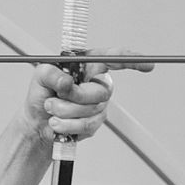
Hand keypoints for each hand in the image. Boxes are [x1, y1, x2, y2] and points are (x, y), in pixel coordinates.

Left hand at [21, 48, 151, 143]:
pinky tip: (58, 123)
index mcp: (87, 65)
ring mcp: (97, 104)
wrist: (37, 121)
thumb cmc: (41, 94)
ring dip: (65, 113)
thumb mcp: (41, 76)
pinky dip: (67, 126)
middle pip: (100, 92)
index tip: (147, 65)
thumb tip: (67, 82)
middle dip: (73, 99)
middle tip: (52, 100)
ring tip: (52, 110)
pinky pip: (87, 126)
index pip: (115, 59)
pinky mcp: (95, 122)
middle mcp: (97, 83)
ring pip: (92, 111)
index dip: (133, 61)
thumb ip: (52, 74)